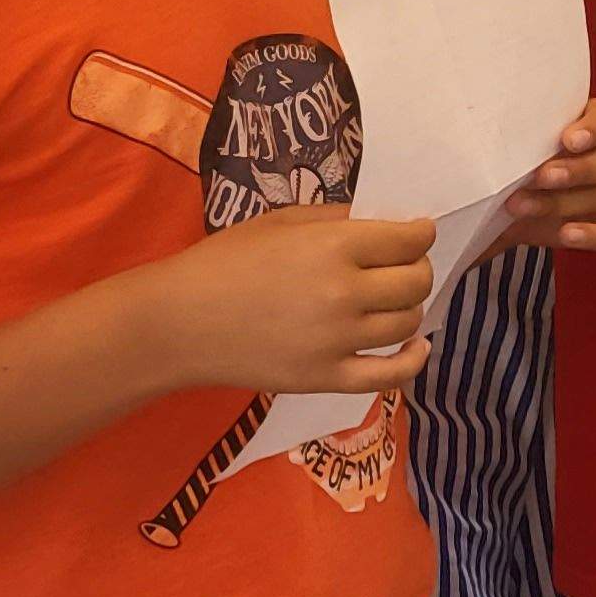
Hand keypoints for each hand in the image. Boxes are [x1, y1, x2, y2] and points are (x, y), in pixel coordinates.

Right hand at [156, 205, 437, 394]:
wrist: (176, 323)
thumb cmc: (224, 262)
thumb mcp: (281, 222)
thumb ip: (338, 219)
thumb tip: (388, 224)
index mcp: (334, 247)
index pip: (409, 240)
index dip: (419, 234)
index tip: (416, 234)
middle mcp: (344, 293)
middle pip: (416, 281)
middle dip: (415, 268)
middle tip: (401, 266)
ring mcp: (338, 340)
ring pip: (408, 322)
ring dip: (409, 307)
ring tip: (392, 300)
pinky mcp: (327, 378)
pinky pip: (391, 374)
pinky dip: (413, 359)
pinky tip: (416, 345)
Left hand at [496, 98, 595, 253]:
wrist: (512, 197)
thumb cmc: (522, 154)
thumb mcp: (521, 136)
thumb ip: (520, 128)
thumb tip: (485, 122)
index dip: (594, 129)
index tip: (568, 140)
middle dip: (575, 170)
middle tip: (540, 176)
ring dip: (561, 202)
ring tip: (521, 206)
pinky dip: (591, 235)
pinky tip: (567, 234)